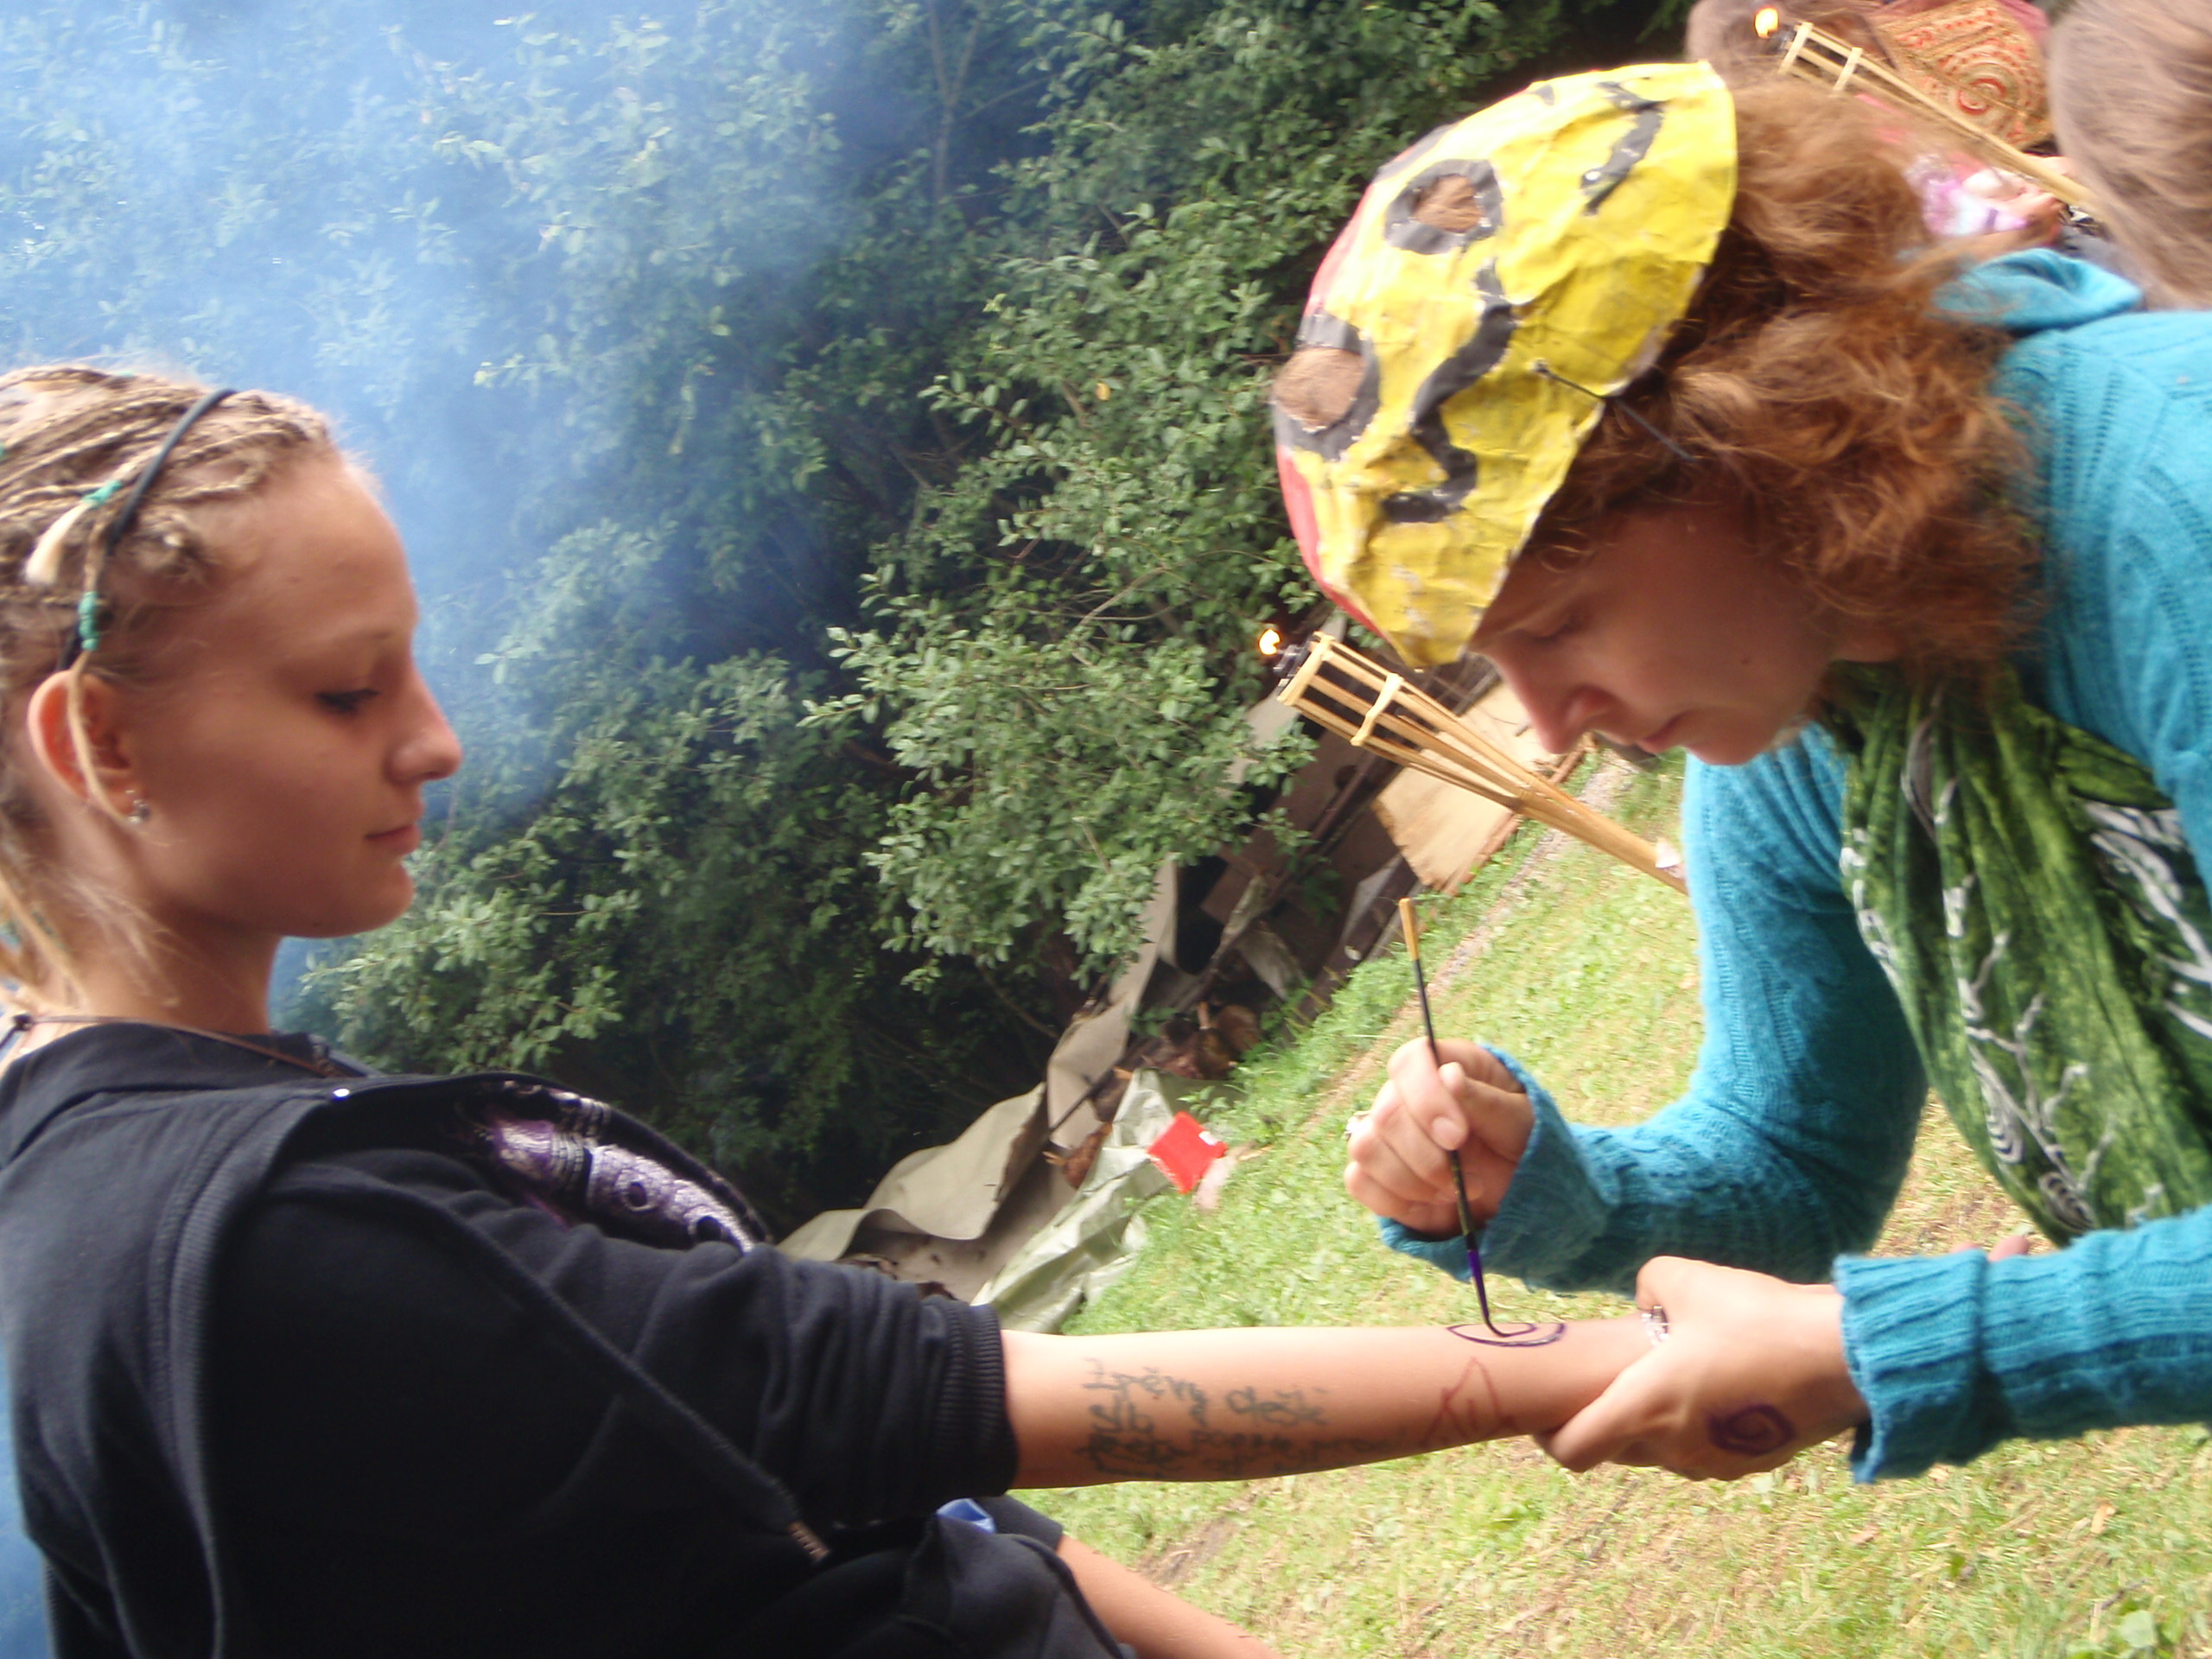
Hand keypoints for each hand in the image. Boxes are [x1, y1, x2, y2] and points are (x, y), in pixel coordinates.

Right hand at [1343, 1038, 1531, 1235]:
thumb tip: (1448, 1075)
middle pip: (1385, 1114)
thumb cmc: (1524, 1144)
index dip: (1424, 1097)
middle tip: (1469, 1183)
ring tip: (1453, 1194)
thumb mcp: (1522, 1122)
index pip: (1410, 1062)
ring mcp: (1387, 1133)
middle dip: (1427, 1158)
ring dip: (1411, 1181)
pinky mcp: (1378, 1171)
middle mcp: (1407, 1094)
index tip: (1457, 1137)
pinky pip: (1359, 1181)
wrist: (1520, 1190)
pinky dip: (1394, 1200)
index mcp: (1444, 1065)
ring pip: (1365, 1147)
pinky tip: (1431, 1205)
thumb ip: (1487, 1101)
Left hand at [1539, 1257, 1866, 1480]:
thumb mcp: (1684, 1277)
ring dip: (1658, 1423)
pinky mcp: (1757, 1462)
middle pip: (1618, 1449)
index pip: (1574, 1449)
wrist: (1845, 1357)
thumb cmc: (1757, 1318)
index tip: (1547, 1414)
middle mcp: (1675, 1447)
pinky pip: (1708, 1448)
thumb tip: (1648, 1307)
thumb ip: (1648, 1289)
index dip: (1550, 1436)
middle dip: (1607, 1418)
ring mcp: (1718, 1461)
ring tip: (1673, 1375)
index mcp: (1645, 1408)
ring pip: (1666, 1449)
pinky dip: (1700, 1426)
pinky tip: (1718, 1384)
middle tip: (1613, 1380)